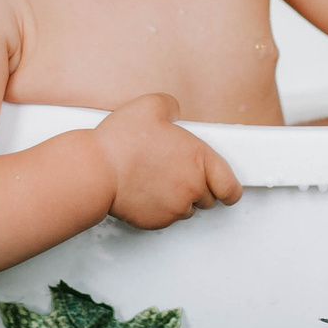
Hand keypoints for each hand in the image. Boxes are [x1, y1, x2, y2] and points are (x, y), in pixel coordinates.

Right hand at [93, 92, 243, 228]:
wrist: (96, 170)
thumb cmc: (122, 141)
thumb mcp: (151, 105)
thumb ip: (171, 106)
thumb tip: (173, 112)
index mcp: (199, 159)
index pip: (231, 187)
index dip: (228, 187)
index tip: (225, 186)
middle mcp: (192, 187)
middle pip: (208, 198)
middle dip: (196, 187)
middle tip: (176, 171)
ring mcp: (174, 208)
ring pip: (186, 209)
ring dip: (178, 199)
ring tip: (157, 179)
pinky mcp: (156, 221)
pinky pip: (166, 218)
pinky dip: (160, 208)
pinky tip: (145, 190)